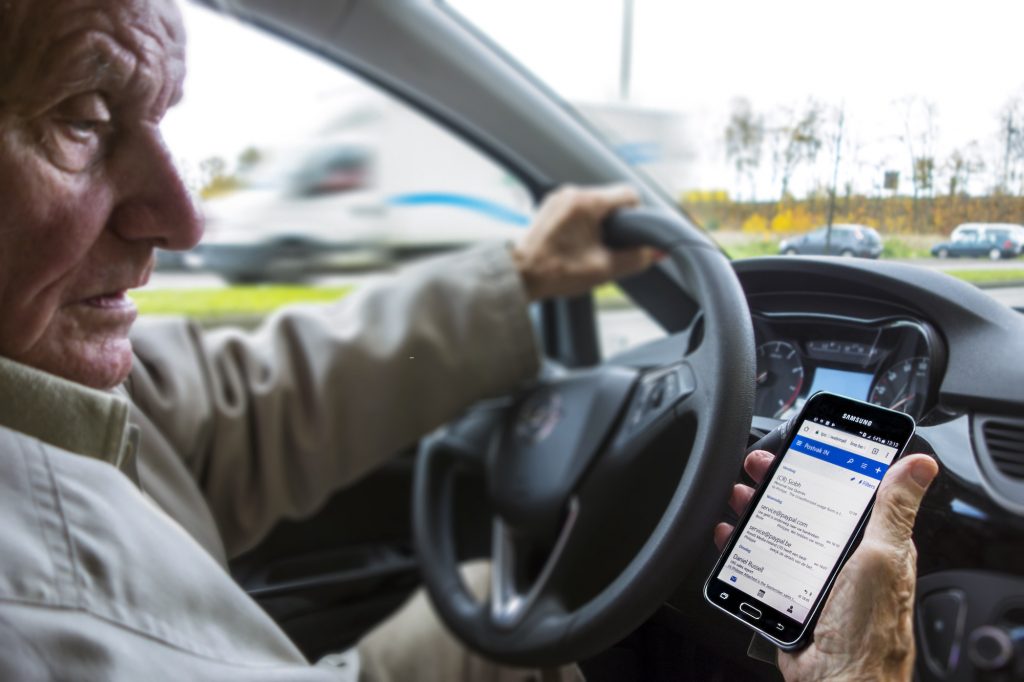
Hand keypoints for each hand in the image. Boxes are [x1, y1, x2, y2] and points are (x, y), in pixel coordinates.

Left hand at [510, 184, 659, 300]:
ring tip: (591, 248)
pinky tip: (576, 244)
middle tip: (610, 247)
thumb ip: (635, 259)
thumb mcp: (603, 269)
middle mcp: (571, 193)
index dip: (637, 214)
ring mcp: (558, 198)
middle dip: (616, 222)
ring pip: (593, 204)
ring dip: (598, 223)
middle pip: (610, 199)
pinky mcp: (549, 206)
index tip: (633, 233)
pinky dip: (582, 223)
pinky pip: (576, 208)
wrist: (519, 276)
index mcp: (587, 202)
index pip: (628, 194)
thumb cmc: (554, 272)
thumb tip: (655, 252)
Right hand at [715, 449, 938, 681]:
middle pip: (807, 508)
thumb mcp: (884, 557)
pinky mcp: (787, 597)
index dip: (823, 465)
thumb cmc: (869, 629)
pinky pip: (762, 564)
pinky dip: (742, 546)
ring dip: (756, 510)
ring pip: (780, 533)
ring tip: (740, 495)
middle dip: (780, 483)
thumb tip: (920, 466)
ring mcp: (813, 578)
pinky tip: (731, 536)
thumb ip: (894, 510)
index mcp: (873, 544)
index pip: (848, 492)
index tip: (801, 445)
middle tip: (759, 467)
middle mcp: (843, 559)